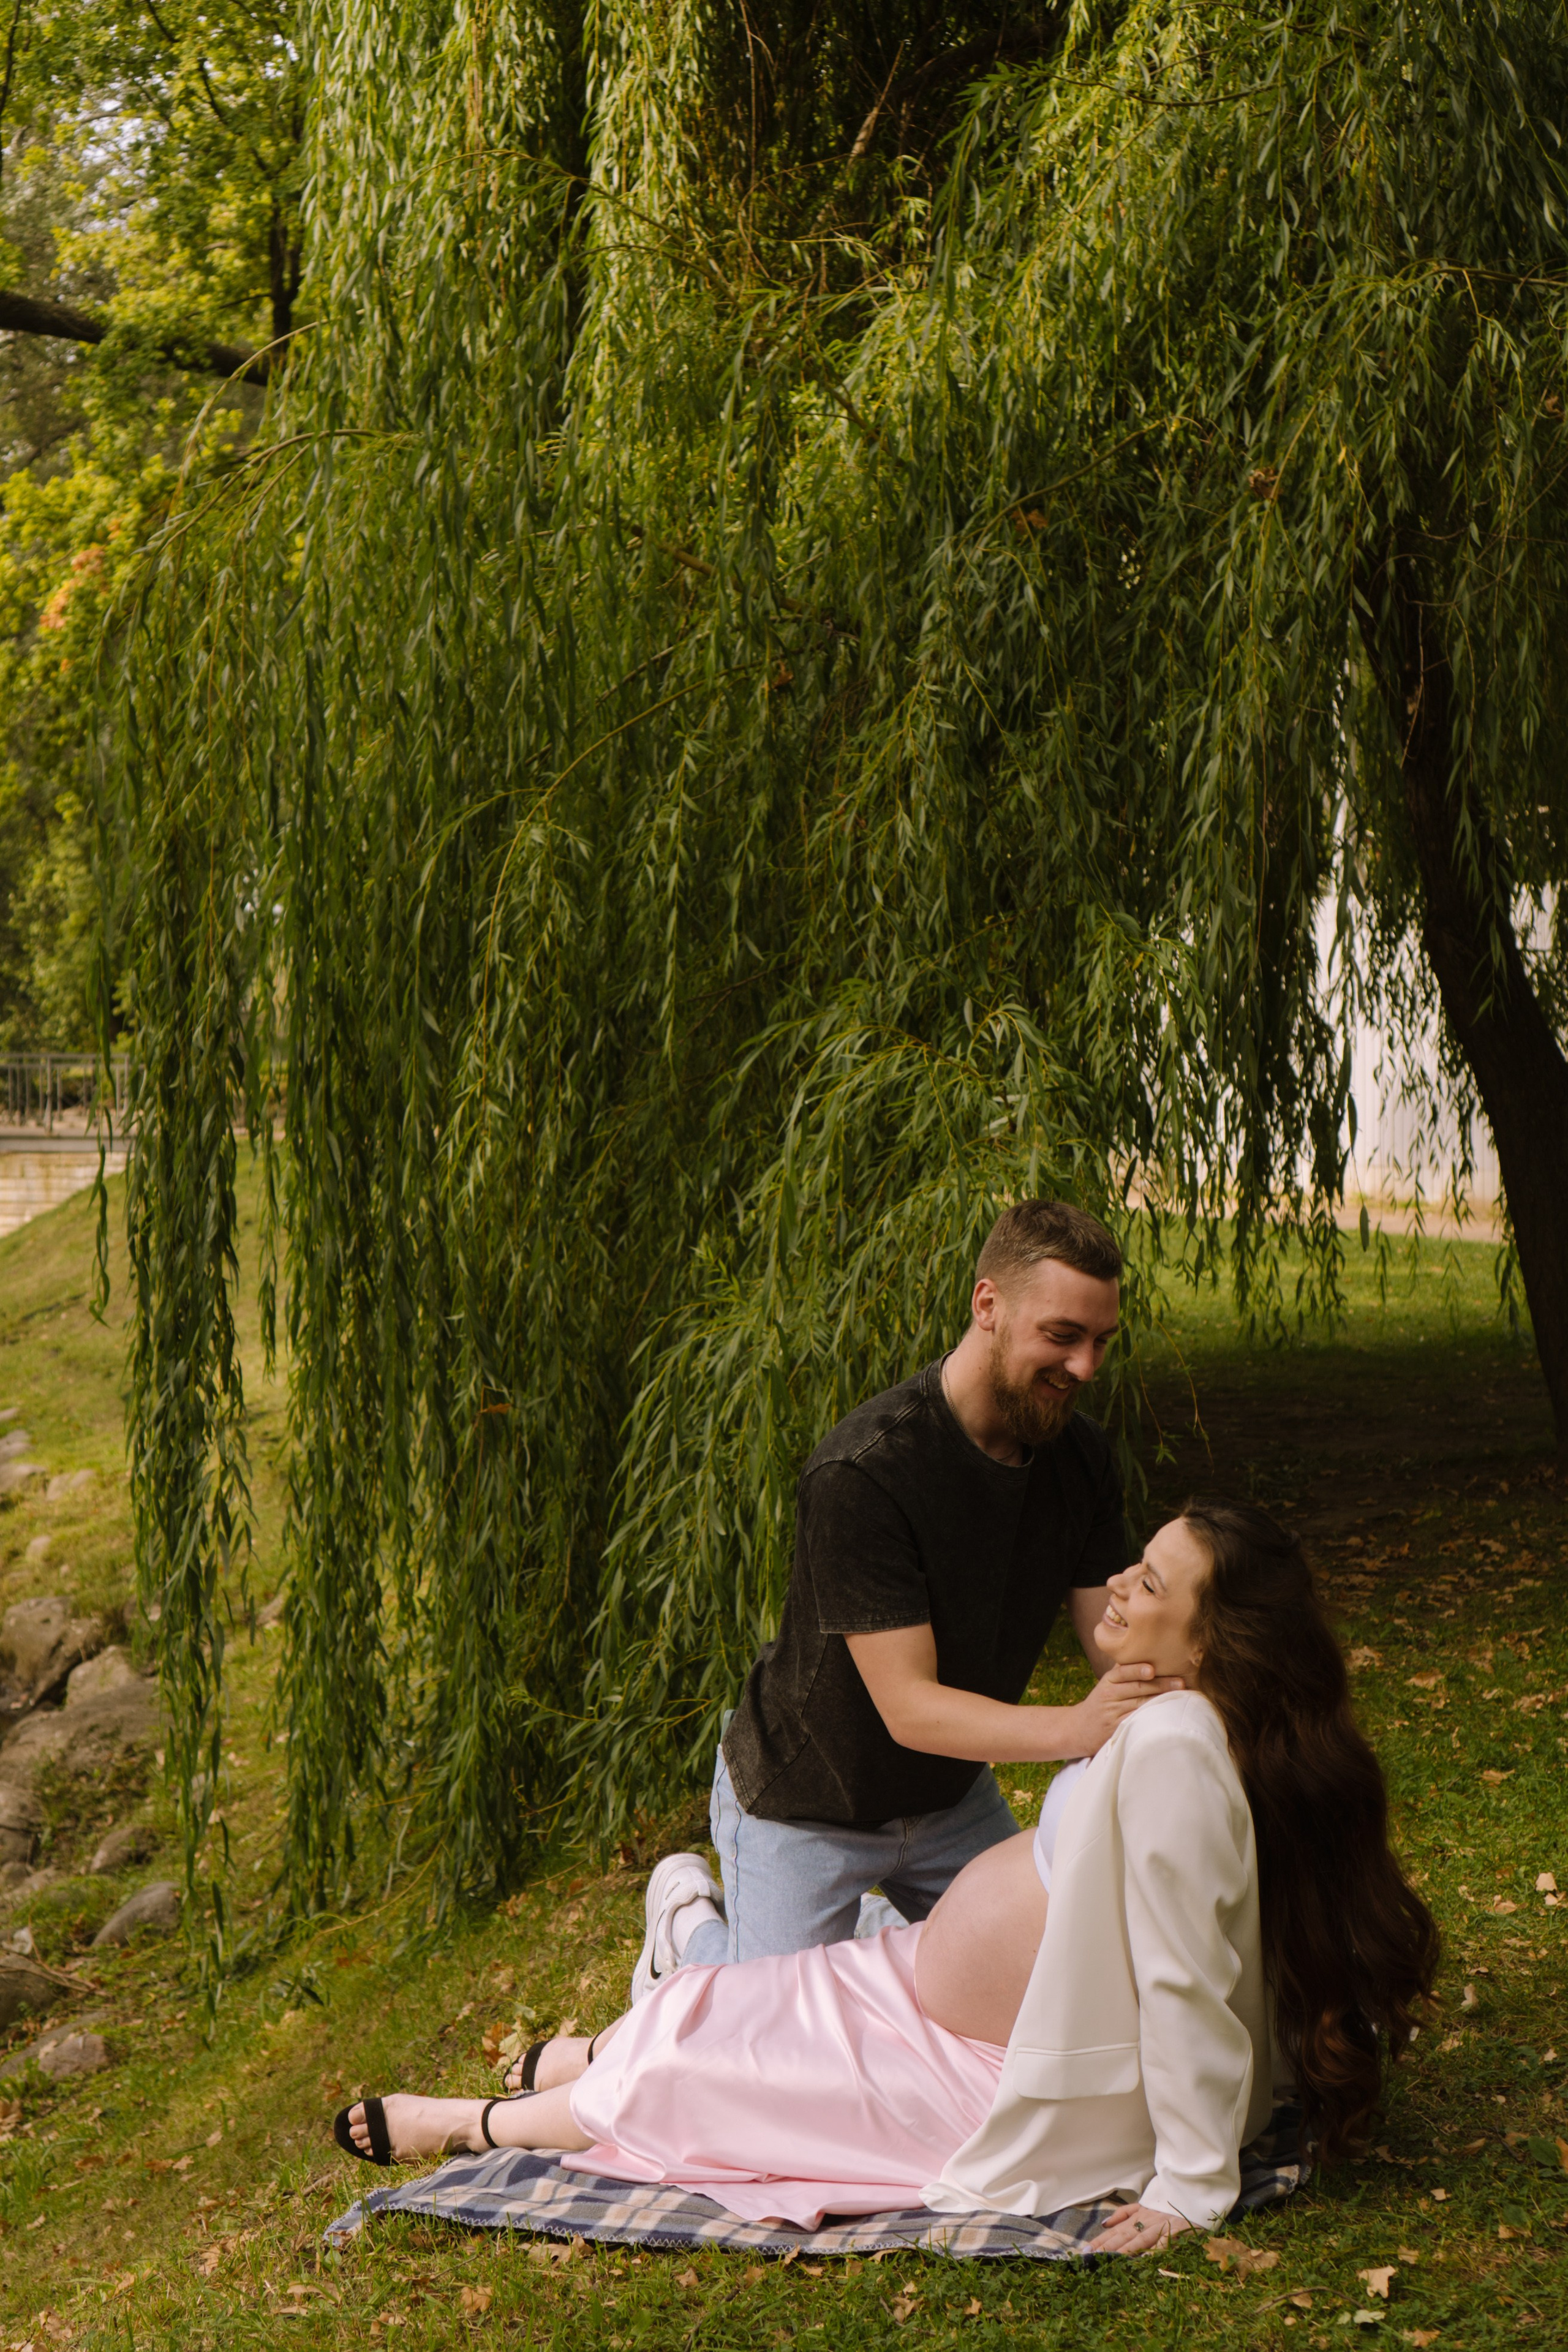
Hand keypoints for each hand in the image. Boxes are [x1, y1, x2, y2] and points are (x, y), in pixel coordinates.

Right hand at [1070, 1661, 1184, 1754]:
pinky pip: (1136, 1722)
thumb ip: (1124, 1672)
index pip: (1122, 1673)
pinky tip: (1165, 1715)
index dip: (1137, 1670)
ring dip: (1161, 1701)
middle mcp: (1109, 1696)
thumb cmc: (1101, 1702)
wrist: (1079, 1728)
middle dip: (1161, 1685)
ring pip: (1140, 1705)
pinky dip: (1151, 1718)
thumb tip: (1149, 1654)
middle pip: (1137, 1689)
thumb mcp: (1106, 1684)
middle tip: (1181, 1683)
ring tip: (1180, 1697)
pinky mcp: (1117, 1729)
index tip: (1152, 1669)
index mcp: (1108, 1681)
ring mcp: (1113, 1714)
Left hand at [1090, 2203, 1190, 2256]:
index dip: (1100, 2242)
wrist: (1189, 2197)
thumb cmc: (1164, 2207)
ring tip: (1112, 2260)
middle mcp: (1145, 2222)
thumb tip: (1103, 2224)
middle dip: (1107, 2247)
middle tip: (1092, 2258)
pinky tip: (1146, 2260)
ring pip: (1140, 2239)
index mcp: (1136, 2218)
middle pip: (1123, 2236)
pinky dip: (1155, 2251)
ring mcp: (1159, 2226)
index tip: (1084, 2252)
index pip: (1114, 2232)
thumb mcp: (1142, 2207)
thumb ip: (1123, 2214)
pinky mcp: (1175, 2231)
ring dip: (1126, 2250)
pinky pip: (1164, 2242)